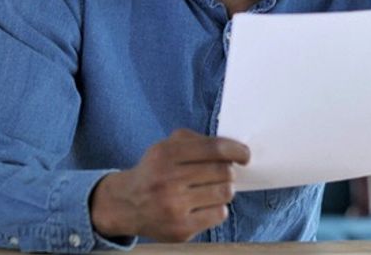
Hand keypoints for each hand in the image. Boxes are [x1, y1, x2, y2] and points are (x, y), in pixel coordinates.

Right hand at [90, 128, 249, 241]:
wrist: (126, 204)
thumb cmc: (154, 172)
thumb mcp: (166, 146)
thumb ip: (196, 140)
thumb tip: (232, 148)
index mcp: (165, 154)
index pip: (214, 148)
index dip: (236, 150)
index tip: (245, 155)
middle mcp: (168, 181)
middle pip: (223, 172)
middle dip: (227, 172)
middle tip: (219, 174)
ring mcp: (174, 207)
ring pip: (225, 193)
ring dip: (224, 189)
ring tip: (210, 189)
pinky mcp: (181, 229)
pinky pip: (219, 214)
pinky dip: (217, 208)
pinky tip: (203, 205)